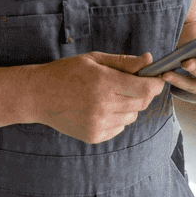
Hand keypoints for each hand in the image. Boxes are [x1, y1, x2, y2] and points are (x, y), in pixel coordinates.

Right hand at [33, 51, 164, 143]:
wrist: (38, 95)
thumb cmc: (65, 72)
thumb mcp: (93, 60)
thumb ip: (123, 62)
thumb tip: (149, 60)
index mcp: (103, 82)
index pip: (144, 89)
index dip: (155, 84)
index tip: (157, 78)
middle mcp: (103, 106)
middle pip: (141, 103)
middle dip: (143, 93)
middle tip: (132, 84)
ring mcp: (99, 124)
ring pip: (131, 116)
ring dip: (128, 106)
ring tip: (109, 95)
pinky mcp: (95, 136)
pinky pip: (119, 128)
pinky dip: (116, 118)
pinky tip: (99, 108)